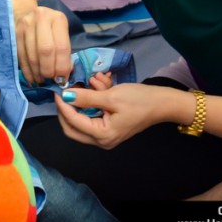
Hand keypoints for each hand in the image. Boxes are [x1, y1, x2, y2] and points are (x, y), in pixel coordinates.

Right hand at [14, 5, 71, 85]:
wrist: (27, 13)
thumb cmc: (49, 28)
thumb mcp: (61, 34)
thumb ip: (64, 53)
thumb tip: (63, 78)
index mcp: (58, 19)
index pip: (61, 47)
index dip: (62, 66)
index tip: (62, 80)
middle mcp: (41, 18)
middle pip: (45, 50)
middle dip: (48, 70)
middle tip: (50, 80)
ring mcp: (25, 24)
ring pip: (32, 55)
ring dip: (37, 73)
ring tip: (41, 80)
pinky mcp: (14, 32)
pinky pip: (21, 56)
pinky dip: (27, 71)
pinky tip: (32, 78)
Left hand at [53, 83, 168, 148]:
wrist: (163, 103)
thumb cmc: (140, 100)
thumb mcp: (111, 96)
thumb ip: (86, 98)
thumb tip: (65, 96)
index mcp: (102, 135)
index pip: (73, 122)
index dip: (63, 106)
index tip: (57, 90)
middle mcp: (102, 140)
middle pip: (73, 127)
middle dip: (68, 107)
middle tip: (66, 90)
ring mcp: (106, 135)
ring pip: (82, 119)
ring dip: (84, 100)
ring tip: (93, 81)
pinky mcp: (109, 126)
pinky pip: (94, 114)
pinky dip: (93, 100)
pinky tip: (100, 84)